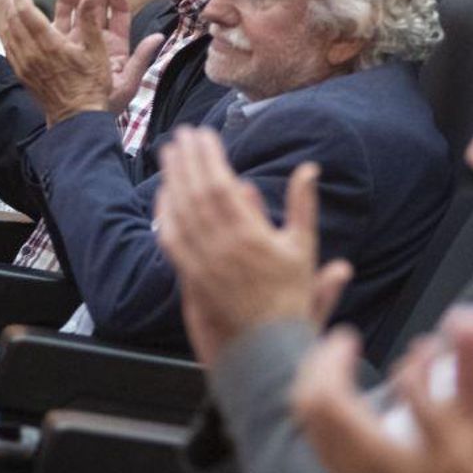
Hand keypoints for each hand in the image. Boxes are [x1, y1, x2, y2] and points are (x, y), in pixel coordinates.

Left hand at [0, 0, 113, 125]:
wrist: (76, 118)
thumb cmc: (91, 86)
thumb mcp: (97, 52)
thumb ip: (91, 21)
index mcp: (48, 44)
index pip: (26, 10)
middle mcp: (30, 52)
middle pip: (12, 18)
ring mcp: (23, 64)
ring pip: (8, 31)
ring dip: (10, 14)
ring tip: (16, 3)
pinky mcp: (22, 73)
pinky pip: (10, 46)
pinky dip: (11, 31)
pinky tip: (17, 28)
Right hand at [51, 0, 162, 113]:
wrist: (79, 120)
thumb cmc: (106, 104)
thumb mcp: (128, 82)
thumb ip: (142, 58)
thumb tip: (158, 37)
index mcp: (116, 48)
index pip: (118, 17)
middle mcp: (97, 42)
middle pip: (99, 7)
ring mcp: (78, 42)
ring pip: (81, 10)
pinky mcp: (61, 45)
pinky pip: (63, 21)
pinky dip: (66, 5)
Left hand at [156, 129, 351, 366]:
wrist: (269, 338)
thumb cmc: (291, 292)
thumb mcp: (304, 245)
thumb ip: (302, 204)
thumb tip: (308, 168)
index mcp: (250, 235)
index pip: (221, 185)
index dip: (209, 157)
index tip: (204, 135)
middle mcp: (221, 246)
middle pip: (196, 192)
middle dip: (187, 160)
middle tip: (182, 134)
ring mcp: (202, 262)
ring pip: (180, 212)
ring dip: (172, 179)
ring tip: (168, 154)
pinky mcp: (191, 275)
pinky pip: (170, 239)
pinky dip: (164, 214)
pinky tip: (163, 195)